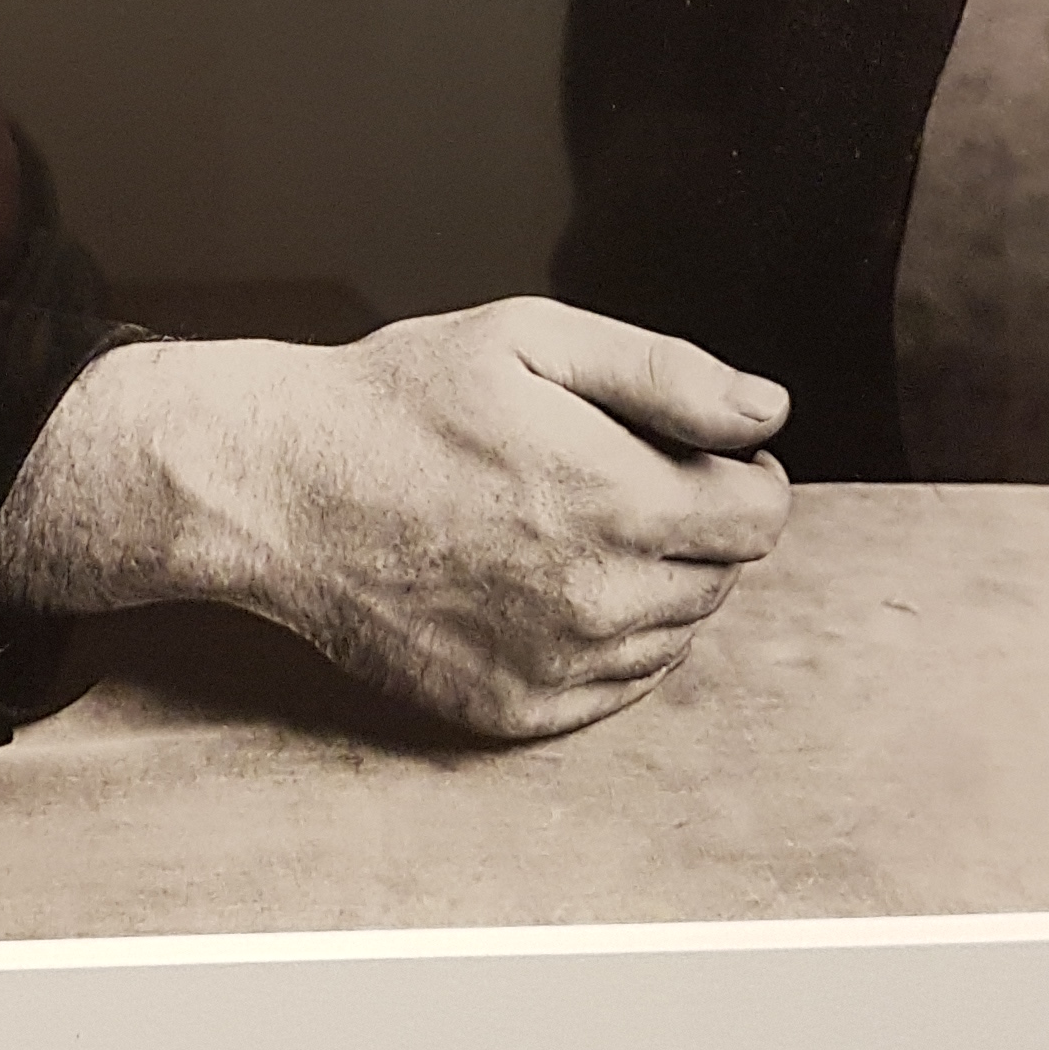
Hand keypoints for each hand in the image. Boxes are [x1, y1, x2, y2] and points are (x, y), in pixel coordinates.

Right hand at [0, 296, 790, 741]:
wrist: (280, 487)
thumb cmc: (402, 400)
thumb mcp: (533, 339)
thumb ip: (668, 374)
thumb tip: (767, 413)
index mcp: (615, 500)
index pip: (760, 519)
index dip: (745, 475)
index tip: (704, 454)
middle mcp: (596, 599)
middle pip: (721, 578)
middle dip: (695, 524)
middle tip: (617, 478)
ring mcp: (554, 665)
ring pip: (673, 634)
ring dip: (653, 582)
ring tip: (569, 525)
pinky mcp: (512, 710)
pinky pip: (615, 686)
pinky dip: (604, 639)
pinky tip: (543, 582)